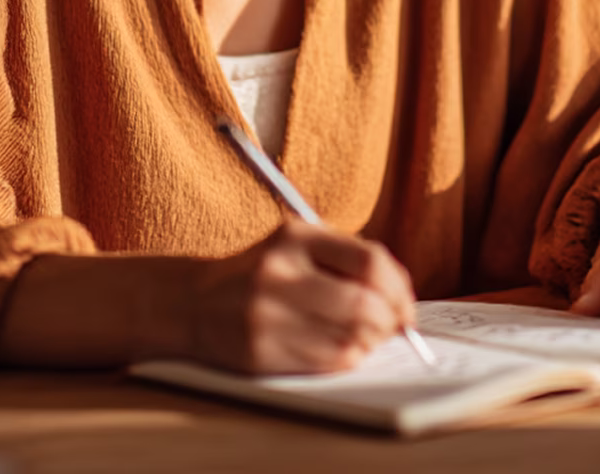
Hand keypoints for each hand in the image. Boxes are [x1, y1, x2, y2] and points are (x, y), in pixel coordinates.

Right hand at [187, 219, 417, 373]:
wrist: (195, 302)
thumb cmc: (261, 272)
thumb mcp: (297, 244)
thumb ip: (345, 257)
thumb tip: (400, 297)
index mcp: (294, 236)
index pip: (369, 261)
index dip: (398, 287)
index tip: (404, 304)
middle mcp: (279, 274)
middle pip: (363, 306)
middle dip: (390, 321)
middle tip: (393, 326)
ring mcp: (268, 316)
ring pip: (350, 339)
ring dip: (370, 342)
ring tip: (364, 335)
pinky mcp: (261, 354)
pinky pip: (328, 363)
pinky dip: (348, 358)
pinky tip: (340, 348)